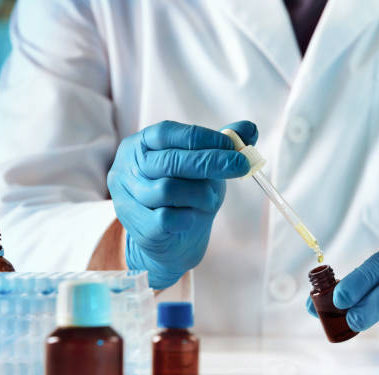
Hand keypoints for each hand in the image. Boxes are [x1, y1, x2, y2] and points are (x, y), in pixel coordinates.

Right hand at [107, 120, 256, 288]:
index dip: (201, 137)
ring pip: (168, 190)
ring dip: (200, 193)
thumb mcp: (205, 166)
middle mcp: (127, 169)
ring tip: (211, 200)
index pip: (166, 133)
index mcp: (140, 145)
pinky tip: (194, 217)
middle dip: (210, 162)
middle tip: (241, 165)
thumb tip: (250, 129)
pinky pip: (167, 218)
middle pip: (170, 161)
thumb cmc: (187, 195)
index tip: (231, 144)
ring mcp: (128, 198)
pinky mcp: (138, 227)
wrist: (173, 241)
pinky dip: (188, 217)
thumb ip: (223, 145)